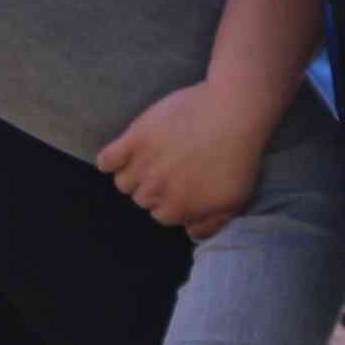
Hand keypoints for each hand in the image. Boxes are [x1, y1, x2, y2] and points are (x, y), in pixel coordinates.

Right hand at [97, 81, 270, 241]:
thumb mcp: (236, 200)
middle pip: (141, 198)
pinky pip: (106, 160)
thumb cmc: (238, 155)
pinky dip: (110, 160)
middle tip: (171, 167)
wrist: (232, 112)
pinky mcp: (134, 139)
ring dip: (134, 173)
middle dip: (154, 187)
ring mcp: (143, 165)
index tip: (182, 184)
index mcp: (177, 209)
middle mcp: (155, 191)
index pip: (161, 215)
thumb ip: (211, 224)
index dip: (171, 200)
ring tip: (152, 157)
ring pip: (123, 182)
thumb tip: (190, 232)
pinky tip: (124, 152)